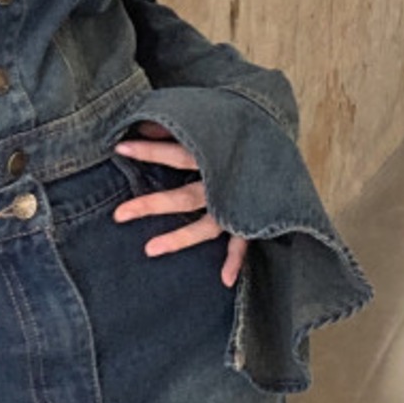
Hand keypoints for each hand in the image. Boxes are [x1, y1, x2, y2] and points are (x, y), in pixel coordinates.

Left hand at [113, 123, 248, 287]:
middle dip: (151, 205)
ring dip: (179, 239)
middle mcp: (224, 183)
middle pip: (183, 197)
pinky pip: (244, 243)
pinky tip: (225, 280)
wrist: (284, 141)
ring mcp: (237, 205)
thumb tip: (141, 125)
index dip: (149, 151)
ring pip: (205, 226)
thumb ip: (178, 126)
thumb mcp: (213, 123)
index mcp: (216, 156)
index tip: (119, 149)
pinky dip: (236, 260)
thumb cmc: (242, 132)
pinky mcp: (253, 218)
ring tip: (149, 250)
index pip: (177, 154)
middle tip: (118, 215)